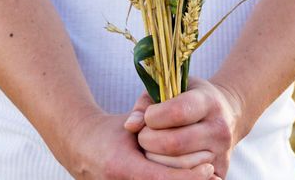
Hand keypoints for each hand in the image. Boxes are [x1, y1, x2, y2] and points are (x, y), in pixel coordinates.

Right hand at [64, 112, 214, 179]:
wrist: (80, 147)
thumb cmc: (109, 131)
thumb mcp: (130, 122)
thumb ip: (147, 119)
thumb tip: (171, 126)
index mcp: (121, 166)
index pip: (162, 178)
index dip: (189, 177)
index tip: (209, 168)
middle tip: (214, 174)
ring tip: (211, 178)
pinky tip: (194, 178)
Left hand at [124, 78, 246, 178]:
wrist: (227, 112)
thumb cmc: (190, 98)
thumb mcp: (171, 88)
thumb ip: (146, 103)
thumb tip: (130, 126)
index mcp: (208, 102)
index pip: (176, 112)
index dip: (152, 116)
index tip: (149, 116)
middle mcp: (219, 127)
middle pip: (173, 144)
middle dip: (148, 141)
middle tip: (144, 136)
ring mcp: (222, 151)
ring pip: (177, 166)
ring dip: (155, 159)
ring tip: (154, 147)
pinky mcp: (221, 170)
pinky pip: (187, 178)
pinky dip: (170, 172)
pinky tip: (167, 158)